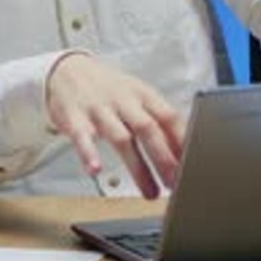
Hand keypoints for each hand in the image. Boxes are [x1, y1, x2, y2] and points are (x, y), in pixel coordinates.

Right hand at [46, 54, 185, 197]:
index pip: (168, 115)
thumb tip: (184, 148)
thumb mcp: (136, 95)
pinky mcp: (75, 118)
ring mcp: (99, 108)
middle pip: (147, 128)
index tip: (193, 164)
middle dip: (164, 158)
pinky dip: (89, 153)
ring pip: (121, 138)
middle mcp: (122, 100)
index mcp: (141, 94)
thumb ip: (157, 119)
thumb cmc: (108, 88)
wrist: (67, 69)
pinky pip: (83, 137)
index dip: (182, 140)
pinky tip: (96, 169)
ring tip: (149, 192)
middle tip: (175, 183)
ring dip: (137, 168)